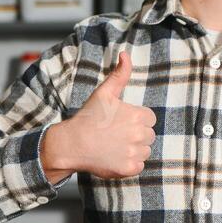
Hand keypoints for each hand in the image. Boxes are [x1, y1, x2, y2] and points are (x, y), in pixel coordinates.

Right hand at [41, 52, 157, 182]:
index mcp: (138, 115)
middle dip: (135, 134)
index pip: (149, 119)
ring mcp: (134, 153)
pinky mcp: (129, 169)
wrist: (72, 144)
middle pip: (148, 135)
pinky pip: (138, 165)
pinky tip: (114, 156)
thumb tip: (126, 54)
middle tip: (114, 134)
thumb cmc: (88, 117)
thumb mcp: (104, 92)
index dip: (135, 119)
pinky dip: (129, 163)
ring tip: (113, 145)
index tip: (119, 121)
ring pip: (144, 151)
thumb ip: (120, 74)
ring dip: (133, 149)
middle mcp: (139, 135)